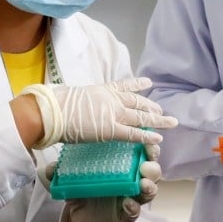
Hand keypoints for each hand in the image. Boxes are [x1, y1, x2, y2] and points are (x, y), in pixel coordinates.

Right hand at [21, 78, 177, 148]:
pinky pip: (133, 133)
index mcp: (101, 89)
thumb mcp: (72, 95)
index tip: (148, 83)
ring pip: (141, 116)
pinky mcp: (111, 130)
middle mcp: (111, 99)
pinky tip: (158, 138)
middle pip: (137, 101)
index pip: (124, 86)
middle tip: (162, 110)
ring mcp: (113, 113)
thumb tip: (75, 103)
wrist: (52, 110)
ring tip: (171, 122)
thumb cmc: (55, 103)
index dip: (138, 84)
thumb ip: (82, 100)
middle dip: (151, 106)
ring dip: (158, 120)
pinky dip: (147, 136)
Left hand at [46, 151, 161, 221]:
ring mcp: (132, 197)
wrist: (80, 217)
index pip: (140, 150)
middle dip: (153, 163)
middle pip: (152, 168)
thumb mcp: (72, 177)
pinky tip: (128, 203)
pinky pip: (135, 211)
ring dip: (149, 185)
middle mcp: (132, 179)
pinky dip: (133, 207)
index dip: (147, 144)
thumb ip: (61, 172)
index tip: (146, 138)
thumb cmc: (83, 189)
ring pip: (150, 189)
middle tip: (147, 162)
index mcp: (124, 164)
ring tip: (143, 183)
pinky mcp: (127, 214)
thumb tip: (48, 167)